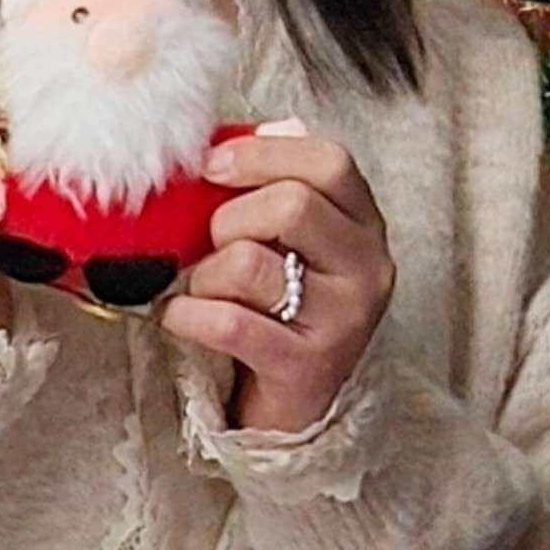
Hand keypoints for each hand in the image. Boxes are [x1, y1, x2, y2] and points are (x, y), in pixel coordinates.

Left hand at [164, 118, 391, 436]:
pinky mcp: (308, 366)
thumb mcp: (292, 243)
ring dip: (205, 275)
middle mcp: (368, 269)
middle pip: (293, 204)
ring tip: (205, 291)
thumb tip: (225, 139)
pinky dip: (188, 315)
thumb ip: (272, 188)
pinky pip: (229, 323)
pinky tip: (181, 317)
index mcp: (365, 226)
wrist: (299, 410)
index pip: (330, 161)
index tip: (213, 166)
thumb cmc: (282, 310)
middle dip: (229, 219)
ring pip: (249, 262)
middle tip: (214, 245)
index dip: (263, 154)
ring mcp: (344, 319)